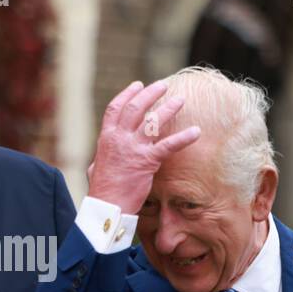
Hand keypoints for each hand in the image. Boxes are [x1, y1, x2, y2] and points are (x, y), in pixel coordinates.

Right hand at [87, 80, 200, 213]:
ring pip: (152, 121)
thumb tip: (96, 161)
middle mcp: (119, 138)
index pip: (116, 108)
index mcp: (106, 138)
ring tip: (180, 99)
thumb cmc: (102, 190)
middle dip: (150, 94)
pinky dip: (184, 137)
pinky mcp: (146, 161)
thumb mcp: (95, 168)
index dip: (127, 94)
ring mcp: (132, 148)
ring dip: (168, 108)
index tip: (138, 85)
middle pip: (135, 107)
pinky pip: (168, 145)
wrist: (107, 206)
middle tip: (163, 85)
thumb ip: (100, 159)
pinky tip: (196, 131)